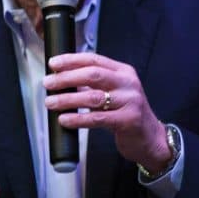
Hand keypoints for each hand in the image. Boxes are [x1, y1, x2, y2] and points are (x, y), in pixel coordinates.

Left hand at [44, 52, 172, 172]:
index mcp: (124, 72)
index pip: (95, 59)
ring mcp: (130, 101)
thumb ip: (94, 85)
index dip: (72, 60)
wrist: (150, 138)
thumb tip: (63, 79)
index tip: (53, 64)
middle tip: (48, 84)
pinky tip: (64, 119)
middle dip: (66, 78)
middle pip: (93, 74)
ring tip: (50, 102)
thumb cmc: (127, 114)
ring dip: (68, 99)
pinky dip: (78, 119)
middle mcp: (128, 83)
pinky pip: (97, 118)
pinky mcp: (128, 120)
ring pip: (92, 97)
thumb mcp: (115, 93)